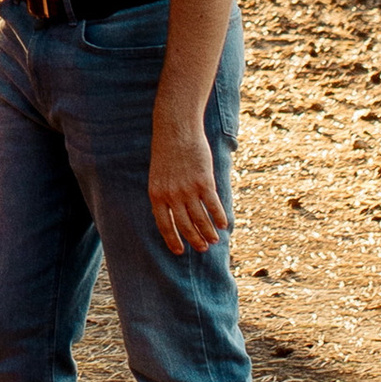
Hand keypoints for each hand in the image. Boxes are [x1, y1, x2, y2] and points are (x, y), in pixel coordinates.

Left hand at [149, 107, 228, 255]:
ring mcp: (188, 189)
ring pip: (200, 219)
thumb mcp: (159, 176)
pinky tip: (224, 224)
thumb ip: (166, 195)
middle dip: (195, 239)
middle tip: (203, 248)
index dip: (172, 240)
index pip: (164, 225)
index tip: (180, 251)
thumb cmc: (168, 152)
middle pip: (185, 225)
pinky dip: (219, 217)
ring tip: (214, 240)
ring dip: (208, 232)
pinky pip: (213, 205)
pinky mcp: (204, 181)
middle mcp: (171, 195)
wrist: (176, 130)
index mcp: (156, 195)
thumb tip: (176, 214)